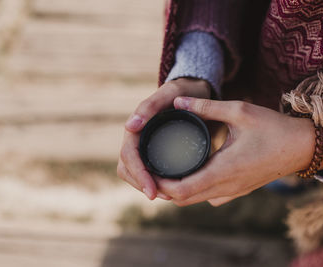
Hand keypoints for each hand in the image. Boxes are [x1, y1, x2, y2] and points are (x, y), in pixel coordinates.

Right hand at [117, 78, 210, 199]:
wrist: (195, 92)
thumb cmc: (183, 91)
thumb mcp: (170, 93)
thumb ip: (150, 106)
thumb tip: (129, 127)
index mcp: (136, 128)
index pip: (128, 156)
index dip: (138, 175)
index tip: (152, 191)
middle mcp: (137, 138)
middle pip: (128, 168)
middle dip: (142, 184)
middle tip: (164, 197)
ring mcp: (145, 145)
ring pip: (135, 172)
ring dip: (146, 186)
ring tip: (168, 196)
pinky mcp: (156, 151)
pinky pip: (148, 170)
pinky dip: (155, 182)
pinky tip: (170, 190)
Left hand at [155, 96, 318, 205]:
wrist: (302, 147)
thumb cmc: (274, 128)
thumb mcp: (240, 111)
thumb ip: (206, 107)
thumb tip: (177, 102)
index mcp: (224, 169)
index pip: (181, 190)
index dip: (159, 184)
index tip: (146, 168)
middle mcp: (226, 187)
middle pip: (183, 198)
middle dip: (162, 187)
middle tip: (150, 166)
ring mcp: (233, 192)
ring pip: (195, 199)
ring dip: (176, 189)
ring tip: (163, 168)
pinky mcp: (238, 190)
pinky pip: (208, 196)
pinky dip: (193, 189)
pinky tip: (189, 171)